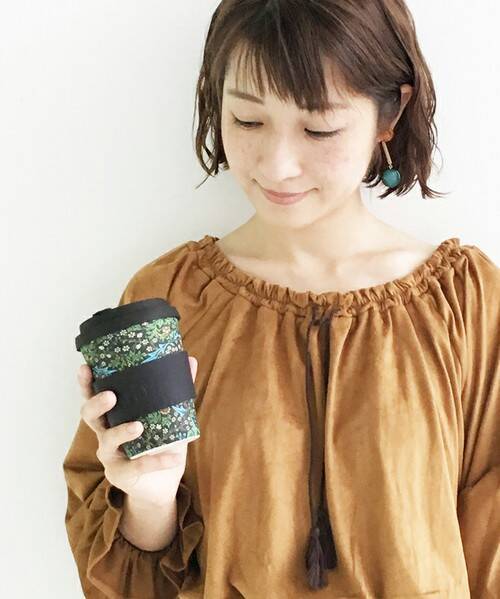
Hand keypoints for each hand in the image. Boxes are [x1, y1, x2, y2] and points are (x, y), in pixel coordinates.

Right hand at [78, 356, 197, 505]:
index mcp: (113, 413)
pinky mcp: (121, 474)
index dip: (86, 383)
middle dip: (96, 404)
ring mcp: (110, 454)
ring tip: (138, 426)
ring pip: (107, 441)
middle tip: (111, 396)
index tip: (85, 367)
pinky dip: (156, 461)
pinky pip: (136, 466)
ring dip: (121, 432)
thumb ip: (177, 390)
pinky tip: (173, 458)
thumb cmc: (161, 441)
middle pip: (89, 416)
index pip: (93, 395)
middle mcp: (105, 432)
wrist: (163, 482)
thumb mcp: (170, 414)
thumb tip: (190, 360)